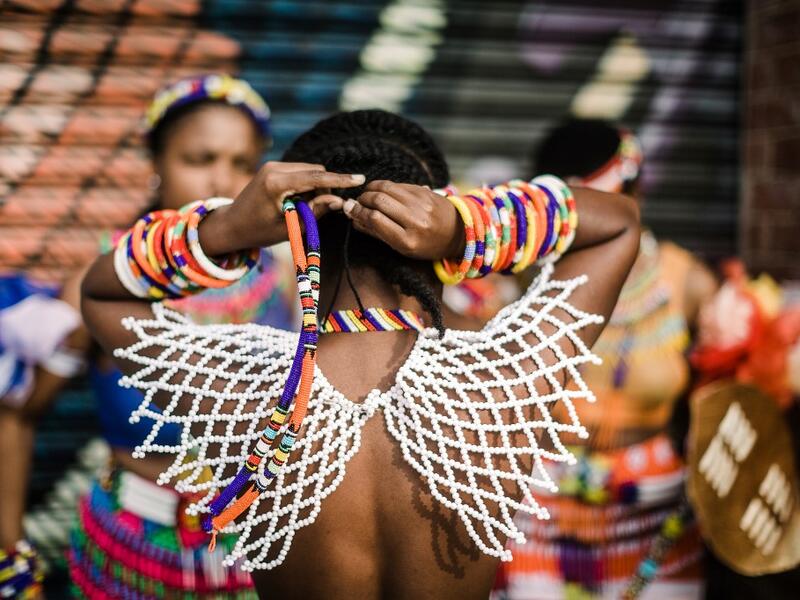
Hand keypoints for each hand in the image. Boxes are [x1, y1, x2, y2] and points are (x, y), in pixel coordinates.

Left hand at [222, 161, 364, 249]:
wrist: (231, 224)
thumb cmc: (258, 232)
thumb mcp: (290, 228)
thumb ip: (315, 213)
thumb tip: (339, 202)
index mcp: (276, 183)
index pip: (316, 177)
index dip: (340, 179)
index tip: (359, 179)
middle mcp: (274, 168)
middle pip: (315, 171)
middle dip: (325, 188)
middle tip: (319, 211)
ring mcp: (273, 165)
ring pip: (310, 170)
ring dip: (315, 187)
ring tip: (302, 209)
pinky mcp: (274, 167)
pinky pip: (301, 172)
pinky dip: (307, 185)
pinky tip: (297, 202)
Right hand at [343, 181, 464, 259]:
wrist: (457, 233)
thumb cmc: (426, 245)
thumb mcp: (402, 248)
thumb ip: (377, 233)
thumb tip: (354, 219)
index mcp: (408, 240)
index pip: (375, 219)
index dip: (358, 212)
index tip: (349, 209)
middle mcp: (416, 220)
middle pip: (379, 200)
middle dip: (363, 199)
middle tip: (357, 202)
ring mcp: (422, 203)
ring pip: (387, 187)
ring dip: (371, 189)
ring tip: (367, 196)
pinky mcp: (425, 191)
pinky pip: (398, 184)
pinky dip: (385, 187)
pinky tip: (382, 193)